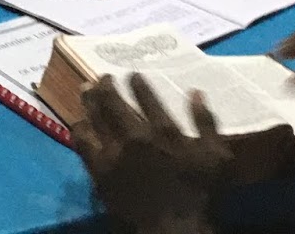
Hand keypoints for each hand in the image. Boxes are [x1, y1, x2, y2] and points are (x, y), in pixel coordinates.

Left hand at [75, 75, 229, 233]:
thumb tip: (196, 93)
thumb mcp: (215, 157)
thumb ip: (206, 123)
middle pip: (114, 102)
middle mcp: (135, 135)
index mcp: (163, 130)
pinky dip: (80, 128)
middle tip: (103, 77)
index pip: (146, 97)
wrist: (170, 227)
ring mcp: (114, 152)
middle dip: (107, 85)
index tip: (131, 75)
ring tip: (86, 90)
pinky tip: (80, 123)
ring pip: (95, 117)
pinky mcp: (99, 170)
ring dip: (90, 101)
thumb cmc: (197, 193)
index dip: (137, 83)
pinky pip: (82, 142)